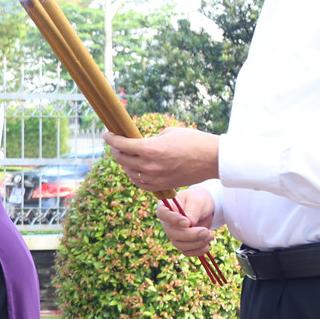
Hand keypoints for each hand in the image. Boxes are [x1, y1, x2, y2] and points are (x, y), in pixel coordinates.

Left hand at [103, 127, 219, 190]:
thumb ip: (150, 139)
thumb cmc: (193, 141)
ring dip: (124, 163)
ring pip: (129, 172)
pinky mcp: (162, 186)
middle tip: (115, 143)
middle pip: (122, 159)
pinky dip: (134, 176)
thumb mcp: (168, 132)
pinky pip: (140, 183)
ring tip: (124, 155)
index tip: (107, 134)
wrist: (213, 159)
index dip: (111, 138)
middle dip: (115, 150)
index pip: (121, 144)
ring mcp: (155, 178)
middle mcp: (149, 165)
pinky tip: (134, 169)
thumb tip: (138, 143)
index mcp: (150, 149)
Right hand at [154, 187, 216, 257]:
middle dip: (190, 235)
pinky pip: (186, 251)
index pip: (162, 214)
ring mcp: (174, 234)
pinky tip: (207, 246)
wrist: (205, 209)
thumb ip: (192, 211)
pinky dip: (197, 251)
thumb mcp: (197, 201)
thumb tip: (190, 225)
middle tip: (206, 232)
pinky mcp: (182, 243)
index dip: (172, 219)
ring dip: (196, 243)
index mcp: (166, 207)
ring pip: (179, 244)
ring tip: (210, 235)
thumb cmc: (199, 200)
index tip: (187, 222)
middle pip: (171, 232)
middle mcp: (167, 222)